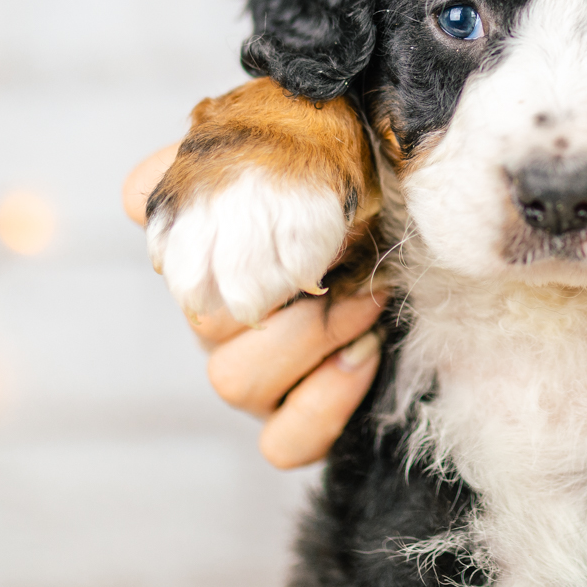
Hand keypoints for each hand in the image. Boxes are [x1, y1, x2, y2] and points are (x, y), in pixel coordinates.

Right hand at [124, 143, 385, 466]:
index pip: (153, 211)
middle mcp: (222, 312)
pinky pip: (282, 444)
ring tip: (366, 305)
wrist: (434, 248)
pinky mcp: (297, 424)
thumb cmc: (369, 190)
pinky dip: (323, 404)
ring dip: (310, 341)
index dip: (194, 213)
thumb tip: (159, 185)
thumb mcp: (315, 142)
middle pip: (202, 318)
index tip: (270, 200)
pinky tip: (363, 357)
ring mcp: (256, 375)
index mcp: (213, 236)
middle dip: (282, 285)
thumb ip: (234, 147)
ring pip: (234, 384)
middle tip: (349, 259)